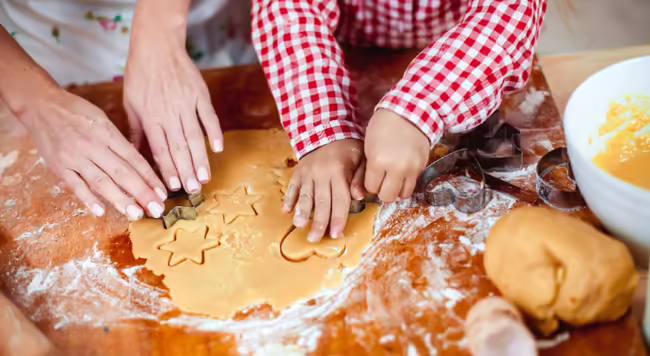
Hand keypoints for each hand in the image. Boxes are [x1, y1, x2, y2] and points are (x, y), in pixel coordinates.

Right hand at [18, 88, 166, 219]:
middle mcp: (93, 146)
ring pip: (101, 182)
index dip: (150, 178)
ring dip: (120, 200)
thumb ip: (118, 141)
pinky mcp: (58, 166)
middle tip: (157, 209)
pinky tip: (100, 211)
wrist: (41, 105)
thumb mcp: (103, 119)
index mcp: (108, 133)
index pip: (134, 159)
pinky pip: (74, 185)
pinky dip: (87, 199)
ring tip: (136, 214)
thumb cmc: (76, 111)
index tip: (163, 193)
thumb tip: (138, 164)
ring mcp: (75, 157)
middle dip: (142, 193)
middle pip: (122, 173)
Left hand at [124, 17, 221, 193]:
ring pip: (195, 136)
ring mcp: (187, 103)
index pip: (160, 149)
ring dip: (201, 159)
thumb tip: (133, 153)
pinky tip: (218, 148)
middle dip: (187, 171)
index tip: (173, 187)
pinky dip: (214, 132)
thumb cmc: (140, 74)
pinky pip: (209, 117)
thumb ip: (136, 129)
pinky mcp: (200, 94)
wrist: (157, 45)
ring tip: (205, 177)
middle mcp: (169, 112)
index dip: (167, 169)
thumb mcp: (131, 103)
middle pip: (179, 147)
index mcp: (150, 116)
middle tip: (194, 190)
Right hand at [283, 139, 364, 242]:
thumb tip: (359, 197)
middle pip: (321, 202)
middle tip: (315, 239)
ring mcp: (308, 172)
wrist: (327, 128)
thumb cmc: (348, 148)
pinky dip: (289, 198)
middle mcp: (321, 173)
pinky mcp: (299, 171)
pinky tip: (286, 211)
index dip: (338, 218)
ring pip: (305, 195)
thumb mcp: (361, 158)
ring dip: (301, 212)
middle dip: (318, 222)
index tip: (336, 234)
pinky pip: (293, 186)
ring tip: (298, 226)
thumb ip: (360, 178)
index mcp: (339, 171)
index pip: (339, 199)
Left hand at [364, 109, 429, 201]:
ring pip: (403, 195)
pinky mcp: (422, 166)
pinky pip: (413, 184)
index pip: (371, 188)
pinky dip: (407, 182)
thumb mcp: (368, 146)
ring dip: (396, 189)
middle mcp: (396, 168)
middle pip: (387, 197)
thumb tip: (367, 189)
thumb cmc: (383, 126)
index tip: (372, 177)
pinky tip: (403, 172)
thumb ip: (368, 168)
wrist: (409, 112)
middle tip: (382, 182)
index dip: (370, 185)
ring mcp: (411, 168)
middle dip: (382, 191)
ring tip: (393, 179)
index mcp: (378, 161)